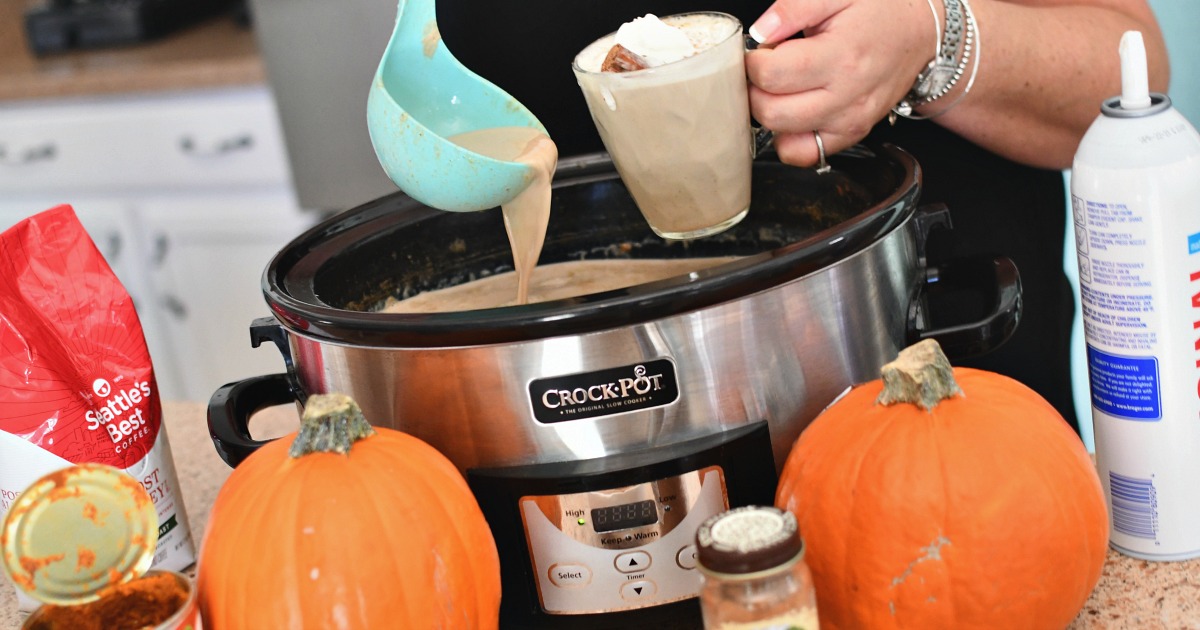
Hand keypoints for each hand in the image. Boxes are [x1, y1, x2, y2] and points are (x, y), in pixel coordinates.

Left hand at [745, 0, 940, 167]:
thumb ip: (793, 8)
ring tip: (781, 88)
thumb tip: (760, 31)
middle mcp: (847, 96)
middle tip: (766, 70)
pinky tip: (793, 112)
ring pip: (783, 138)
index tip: (760, 51)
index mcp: (841, 56)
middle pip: (771, 112)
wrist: (920, 33)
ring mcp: (851, 121)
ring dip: (770, 114)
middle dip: (755, 90)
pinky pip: (805, 155)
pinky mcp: (851, 135)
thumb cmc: (880, 11)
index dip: (753, 62)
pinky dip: (789, 139)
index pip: (771, 74)